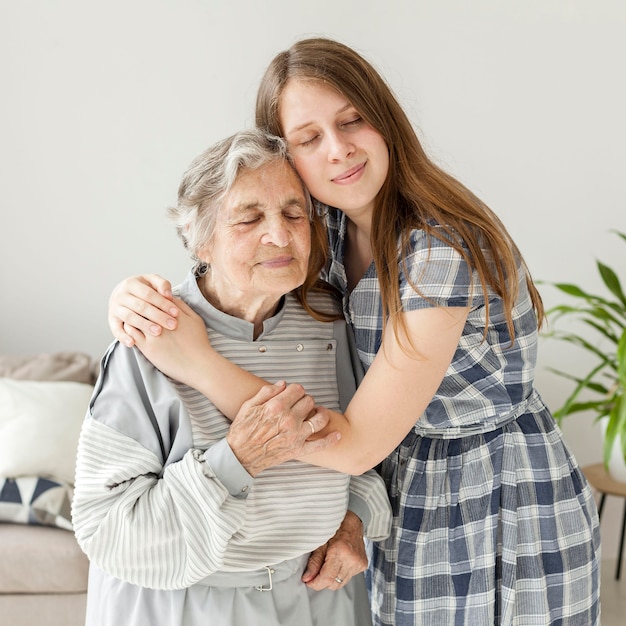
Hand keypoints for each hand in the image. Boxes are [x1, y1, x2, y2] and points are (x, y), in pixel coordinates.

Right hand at [108, 274, 178, 346]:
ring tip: (158, 332)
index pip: (149, 294)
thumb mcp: (152, 282)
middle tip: (172, 324)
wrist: (122, 294)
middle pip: (140, 307)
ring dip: (144, 325)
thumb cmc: (143, 289)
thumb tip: (168, 295)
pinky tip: (132, 343)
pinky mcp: (112, 321)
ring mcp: (115, 309)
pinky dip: (123, 337)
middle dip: (158, 316)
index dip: (163, 303)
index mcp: (131, 284)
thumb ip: (162, 284)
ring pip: (130, 318)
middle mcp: (121, 296)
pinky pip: (116, 330)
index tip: (176, 312)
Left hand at [131, 297, 210, 388]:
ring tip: (132, 316)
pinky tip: (132, 329)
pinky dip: (129, 328)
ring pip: (135, 318)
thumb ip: (182, 306)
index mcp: (174, 313)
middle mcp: (162, 322)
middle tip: (137, 305)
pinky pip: (132, 333)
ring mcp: (154, 335)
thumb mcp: (196, 319)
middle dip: (140, 304)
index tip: (149, 301)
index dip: (152, 298)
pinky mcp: (148, 348)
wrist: (199, 365)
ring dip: (133, 315)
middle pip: (145, 306)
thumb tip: (169, 298)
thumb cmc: (199, 343)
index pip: (157, 298)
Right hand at [226, 382, 340, 475]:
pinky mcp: (298, 450)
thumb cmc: (242, 431)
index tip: (294, 393)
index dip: (297, 389)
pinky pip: (320, 445)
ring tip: (317, 412)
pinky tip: (337, 434)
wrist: (239, 457)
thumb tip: (283, 384)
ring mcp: (296, 435)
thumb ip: (267, 392)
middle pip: (309, 401)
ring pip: (320, 419)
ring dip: (320, 413)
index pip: (298, 389)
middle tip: (301, 404)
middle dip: (306, 400)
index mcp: (277, 407)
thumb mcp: (249, 406)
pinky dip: (331, 439)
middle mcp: (289, 420)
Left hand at [302, 511, 366, 589]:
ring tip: (326, 565)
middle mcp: (352, 559)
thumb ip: (314, 561)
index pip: (327, 578)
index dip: (315, 583)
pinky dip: (339, 574)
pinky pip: (347, 578)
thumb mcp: (321, 540)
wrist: (353, 521)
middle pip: (334, 583)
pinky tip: (337, 563)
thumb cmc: (336, 527)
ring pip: (340, 583)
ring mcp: (359, 563)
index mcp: (340, 551)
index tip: (308, 581)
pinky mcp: (363, 565)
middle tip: (315, 572)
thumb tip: (307, 577)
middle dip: (322, 581)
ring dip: (331, 579)